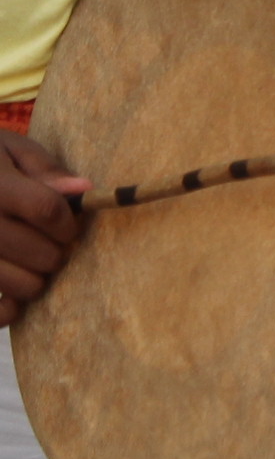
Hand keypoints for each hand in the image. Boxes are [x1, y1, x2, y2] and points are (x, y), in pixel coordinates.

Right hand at [0, 132, 84, 327]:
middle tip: (52, 246)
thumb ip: (42, 167)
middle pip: (38, 251)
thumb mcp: (5, 148)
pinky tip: (10, 298)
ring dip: (36, 279)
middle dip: (56, 252)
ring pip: (20, 283)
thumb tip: (82, 189)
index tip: (69, 225)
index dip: (68, 221)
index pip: (46, 208)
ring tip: (29, 264)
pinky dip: (7, 311)